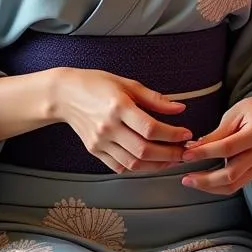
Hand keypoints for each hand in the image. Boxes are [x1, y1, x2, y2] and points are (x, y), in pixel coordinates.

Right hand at [54, 68, 191, 173]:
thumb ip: (155, 99)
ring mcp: (100, 142)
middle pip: (144, 150)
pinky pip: (119, 166)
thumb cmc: (97, 84)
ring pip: (133, 163)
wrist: (65, 95)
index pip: (151, 128)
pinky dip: (138, 168)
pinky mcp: (94, 151)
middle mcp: (108, 127)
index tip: (186, 134)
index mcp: (118, 107)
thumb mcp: (128, 84)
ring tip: (172, 159)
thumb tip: (179, 108)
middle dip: (170, 154)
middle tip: (184, 152)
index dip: (172, 134)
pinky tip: (151, 162)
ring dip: (157, 165)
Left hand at [180, 93, 251, 194]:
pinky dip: (217, 187)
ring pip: (233, 185)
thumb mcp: (234, 114)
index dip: (205, 153)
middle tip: (185, 176)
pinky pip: (235, 186)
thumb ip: (217, 133)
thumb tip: (194, 147)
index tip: (186, 154)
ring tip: (190, 181)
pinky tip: (202, 182)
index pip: (228, 148)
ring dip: (209, 187)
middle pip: (231, 174)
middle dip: (205, 179)